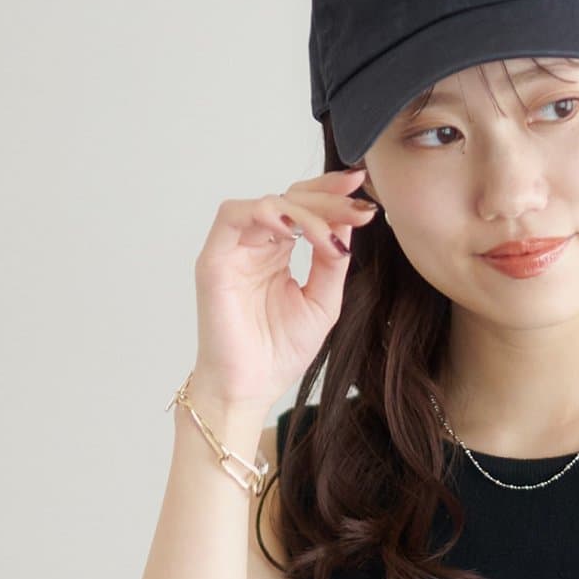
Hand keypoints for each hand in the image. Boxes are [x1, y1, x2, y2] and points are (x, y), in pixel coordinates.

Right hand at [188, 168, 382, 411]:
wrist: (250, 388)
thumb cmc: (279, 352)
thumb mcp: (322, 302)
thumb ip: (332, 261)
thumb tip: (347, 221)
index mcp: (277, 253)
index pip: (303, 209)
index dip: (331, 193)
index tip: (363, 189)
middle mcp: (255, 245)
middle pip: (289, 198)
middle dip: (326, 196)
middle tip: (358, 204)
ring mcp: (233, 249)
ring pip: (268, 204)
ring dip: (304, 211)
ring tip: (330, 233)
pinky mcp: (214, 258)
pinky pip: (234, 215)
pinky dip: (266, 214)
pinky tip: (294, 230)